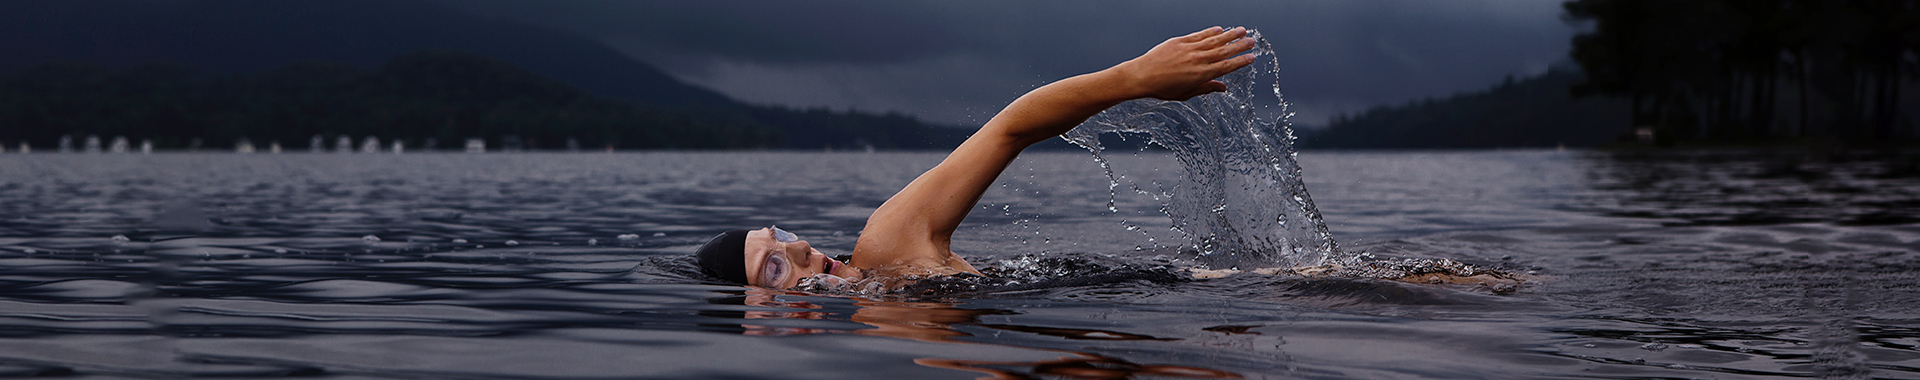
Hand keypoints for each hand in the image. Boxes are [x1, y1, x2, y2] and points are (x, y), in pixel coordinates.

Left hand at [1110, 26, 1258, 100]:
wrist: (1141, 76)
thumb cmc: (1162, 88)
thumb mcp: (1186, 93)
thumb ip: (1206, 88)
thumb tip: (1223, 88)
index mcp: (1201, 75)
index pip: (1226, 67)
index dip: (1240, 62)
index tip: (1251, 57)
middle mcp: (1197, 60)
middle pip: (1224, 51)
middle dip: (1240, 45)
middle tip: (1252, 41)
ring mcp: (1189, 49)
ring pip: (1214, 40)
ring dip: (1230, 35)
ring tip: (1242, 30)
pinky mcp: (1180, 41)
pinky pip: (1199, 35)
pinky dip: (1210, 31)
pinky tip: (1219, 29)